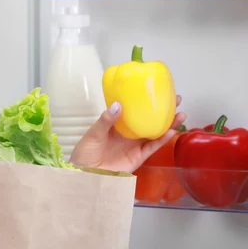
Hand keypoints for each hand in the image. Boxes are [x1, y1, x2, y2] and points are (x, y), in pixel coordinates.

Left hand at [69, 95, 186, 173]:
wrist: (86, 174)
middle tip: (178, 99)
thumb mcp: (94, 133)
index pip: (134, 109)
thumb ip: (106, 120)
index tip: (158, 91)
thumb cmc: (85, 151)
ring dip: (169, 125)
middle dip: (164, 111)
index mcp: (117, 123)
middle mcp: (129, 132)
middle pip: (149, 120)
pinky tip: (172, 132)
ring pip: (155, 133)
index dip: (146, 101)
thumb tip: (119, 105)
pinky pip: (152, 147)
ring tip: (181, 115)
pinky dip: (162, 140)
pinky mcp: (138, 157)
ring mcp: (135, 144)